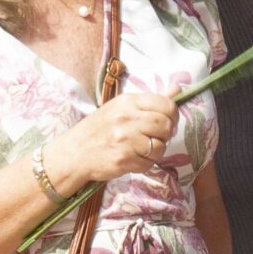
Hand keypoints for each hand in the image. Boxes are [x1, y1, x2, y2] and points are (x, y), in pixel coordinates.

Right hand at [50, 93, 178, 187]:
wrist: (75, 152)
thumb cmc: (101, 128)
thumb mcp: (123, 107)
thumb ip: (152, 101)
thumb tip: (177, 89)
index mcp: (128, 101)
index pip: (166, 105)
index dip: (172, 115)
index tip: (166, 121)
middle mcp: (126, 118)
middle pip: (166, 125)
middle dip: (165, 134)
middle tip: (154, 137)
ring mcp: (125, 139)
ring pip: (160, 147)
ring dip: (155, 151)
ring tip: (140, 149)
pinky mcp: (123, 159)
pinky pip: (149, 163)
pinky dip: (144, 163)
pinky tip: (132, 158)